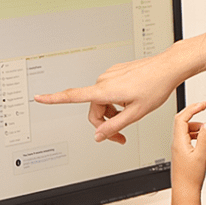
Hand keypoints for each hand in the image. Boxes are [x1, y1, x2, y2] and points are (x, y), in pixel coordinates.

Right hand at [34, 55, 180, 143]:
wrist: (167, 68)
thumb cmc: (155, 87)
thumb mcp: (136, 113)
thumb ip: (114, 126)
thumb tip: (99, 136)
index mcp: (105, 90)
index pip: (72, 96)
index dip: (53, 98)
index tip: (38, 98)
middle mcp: (103, 80)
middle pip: (93, 109)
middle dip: (104, 123)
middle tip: (120, 136)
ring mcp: (109, 75)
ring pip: (102, 101)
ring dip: (111, 112)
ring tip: (130, 113)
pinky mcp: (116, 73)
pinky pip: (109, 92)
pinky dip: (116, 101)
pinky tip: (131, 100)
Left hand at [171, 101, 205, 193]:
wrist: (185, 191)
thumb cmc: (191, 177)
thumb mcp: (201, 154)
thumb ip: (205, 137)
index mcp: (179, 141)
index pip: (182, 118)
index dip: (192, 108)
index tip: (203, 104)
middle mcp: (176, 143)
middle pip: (182, 121)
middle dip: (194, 114)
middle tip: (204, 108)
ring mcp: (178, 148)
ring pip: (186, 130)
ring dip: (197, 126)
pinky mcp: (181, 153)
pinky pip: (187, 138)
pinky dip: (196, 134)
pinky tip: (204, 138)